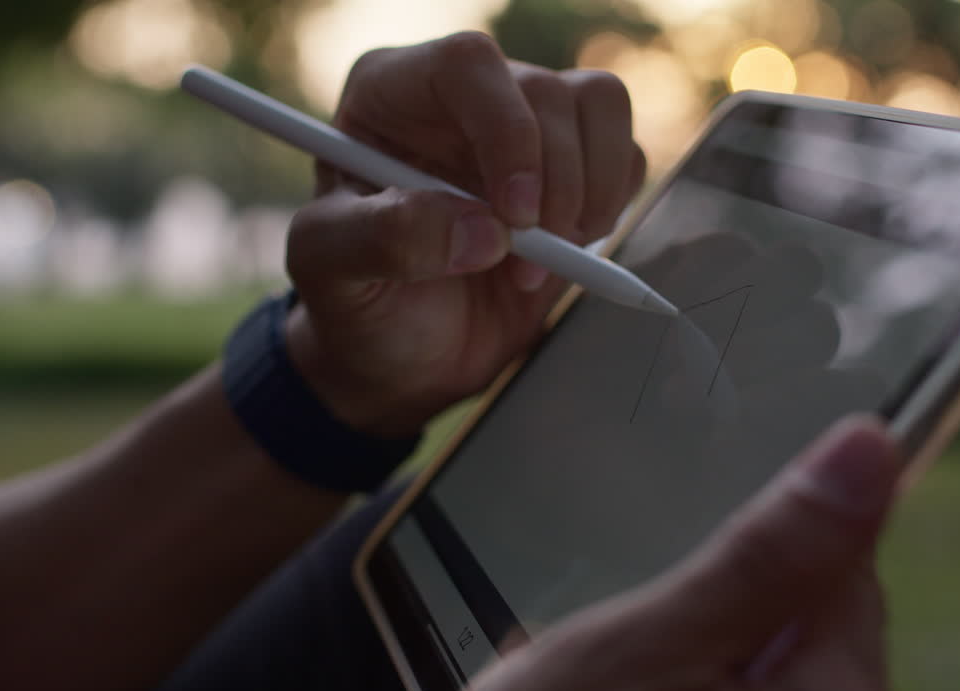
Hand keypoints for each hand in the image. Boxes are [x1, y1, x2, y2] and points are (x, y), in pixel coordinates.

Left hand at [284, 33, 646, 435]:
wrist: (408, 354)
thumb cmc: (359, 304)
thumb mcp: (332, 272)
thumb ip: (386, 239)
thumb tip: (481, 229)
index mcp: (393, 96)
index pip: (467, 67)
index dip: (506, 131)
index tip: (515, 213)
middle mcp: (464, 99)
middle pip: (545, 92)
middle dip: (554, 186)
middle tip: (526, 260)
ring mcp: (525, 130)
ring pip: (599, 106)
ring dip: (591, 192)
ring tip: (544, 259)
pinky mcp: (574, 168)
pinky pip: (626, 155)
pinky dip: (611, 206)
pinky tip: (566, 253)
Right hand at [449, 417, 899, 690]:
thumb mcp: (638, 651)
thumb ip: (763, 556)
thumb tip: (871, 450)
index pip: (849, 571)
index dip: (764, 550)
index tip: (695, 564)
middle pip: (815, 632)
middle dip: (732, 621)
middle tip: (641, 659)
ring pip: (774, 677)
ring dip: (708, 669)